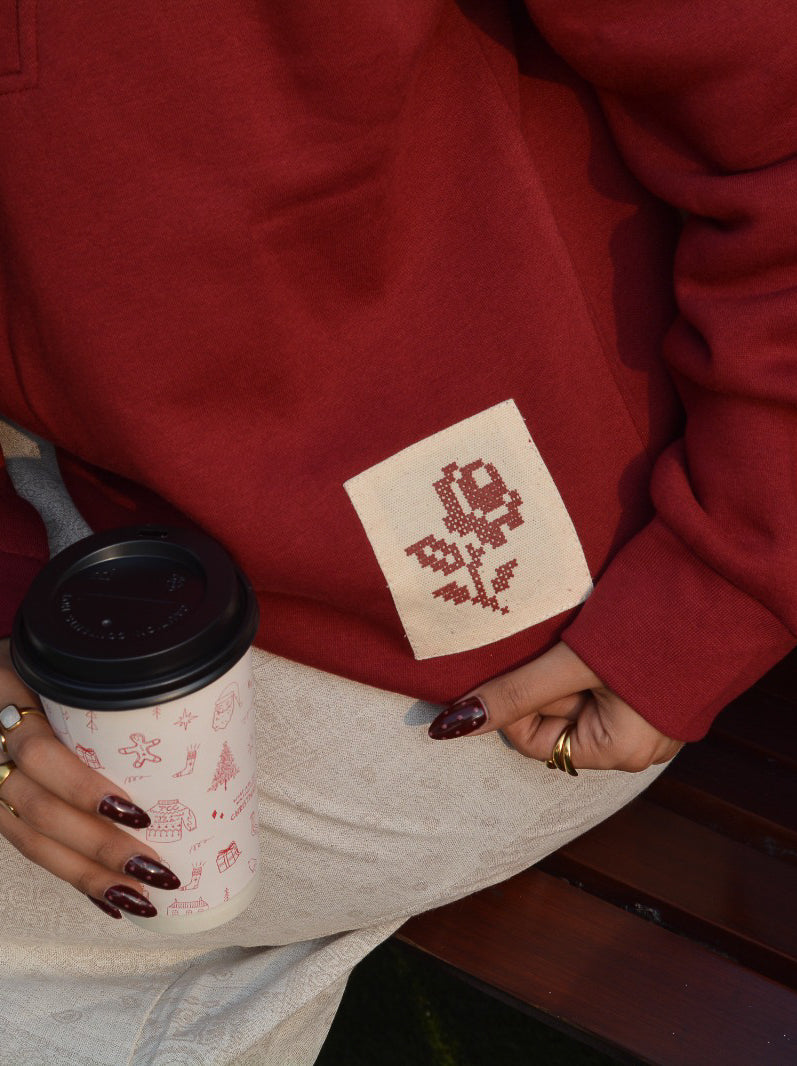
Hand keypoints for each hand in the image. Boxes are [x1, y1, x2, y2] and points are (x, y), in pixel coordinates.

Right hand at [0, 639, 179, 917]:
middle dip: (101, 846)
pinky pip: (29, 848)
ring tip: (141, 900)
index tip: (137, 813)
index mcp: (10, 697)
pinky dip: (72, 877)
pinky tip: (109, 901)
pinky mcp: (1, 806)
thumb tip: (197, 692)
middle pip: (43, 808)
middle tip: (158, 870)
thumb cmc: (44, 658)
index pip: (41, 751)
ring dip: (90, 875)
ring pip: (33, 838)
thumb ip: (106, 671)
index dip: (84, 789)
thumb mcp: (61, 653)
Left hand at [428, 642, 682, 771]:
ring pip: (578, 698)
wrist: (720, 584)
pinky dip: (591, 663)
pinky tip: (607, 637)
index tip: (532, 661)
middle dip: (550, 681)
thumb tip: (451, 727)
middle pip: (557, 720)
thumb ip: (513, 693)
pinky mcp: (657, 693)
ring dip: (570, 667)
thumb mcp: (571, 662)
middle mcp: (638, 748)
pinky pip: (604, 685)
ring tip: (590, 637)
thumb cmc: (648, 628)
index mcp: (620, 752)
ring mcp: (651, 721)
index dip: (521, 701)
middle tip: (567, 644)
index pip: (535, 742)